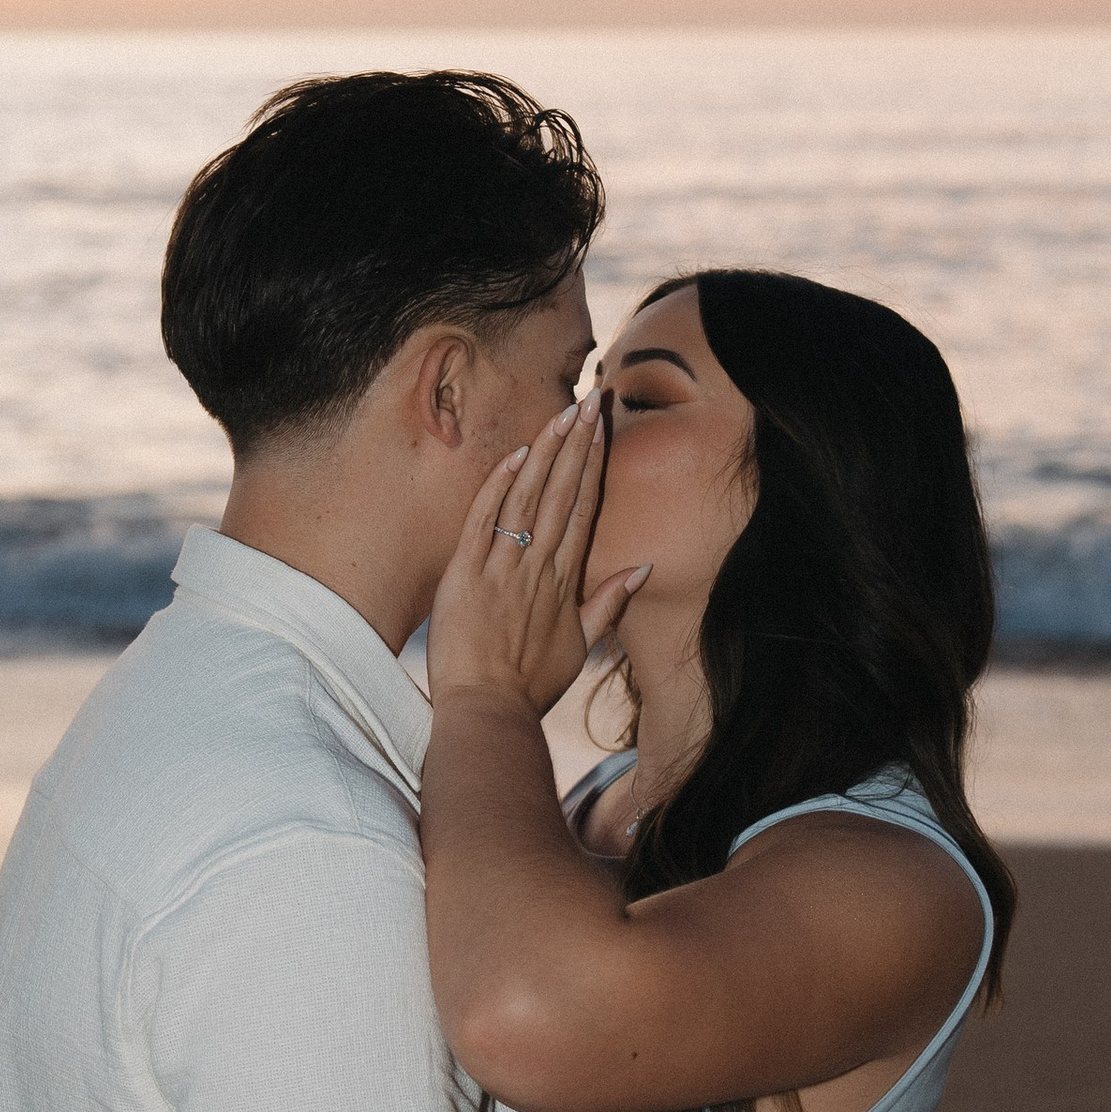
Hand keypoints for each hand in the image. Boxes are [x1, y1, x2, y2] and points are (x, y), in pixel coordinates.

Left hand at [427, 392, 647, 720]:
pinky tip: (515, 455)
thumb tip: (643, 568)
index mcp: (567, 580)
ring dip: (546, 453)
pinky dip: (500, 487)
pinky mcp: (467, 575)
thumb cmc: (530, 684)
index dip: (594, 463)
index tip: (601, 426)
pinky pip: (486, 521)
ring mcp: (504, 569)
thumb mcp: (580, 646)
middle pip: (564, 492)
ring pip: (529, 498)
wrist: (488, 711)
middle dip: (578, 443)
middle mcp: (540, 567)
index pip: (584, 508)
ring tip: (561, 414)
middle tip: (590, 400)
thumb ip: (609, 602)